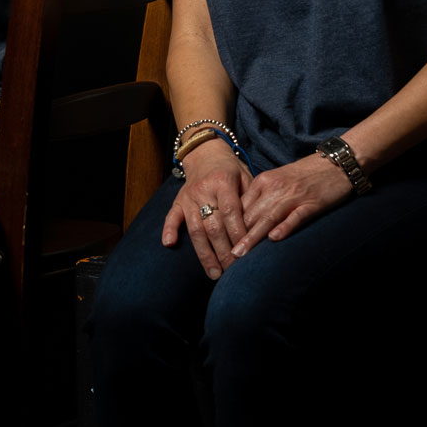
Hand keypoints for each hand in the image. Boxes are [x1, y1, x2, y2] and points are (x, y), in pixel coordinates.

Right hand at [161, 141, 252, 279]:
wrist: (206, 152)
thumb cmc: (231, 170)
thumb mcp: (246, 178)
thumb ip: (250, 201)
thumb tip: (258, 229)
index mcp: (223, 183)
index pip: (231, 213)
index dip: (238, 235)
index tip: (246, 255)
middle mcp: (204, 191)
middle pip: (213, 226)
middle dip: (224, 252)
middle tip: (233, 272)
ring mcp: (188, 197)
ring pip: (195, 229)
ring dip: (204, 254)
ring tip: (214, 273)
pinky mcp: (178, 201)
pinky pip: (171, 217)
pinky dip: (168, 230)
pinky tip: (169, 244)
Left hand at [230, 153, 353, 256]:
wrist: (336, 163)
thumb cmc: (305, 175)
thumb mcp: (277, 181)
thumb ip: (260, 198)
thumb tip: (243, 222)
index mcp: (263, 181)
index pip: (240, 207)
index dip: (228, 228)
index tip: (218, 245)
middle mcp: (274, 187)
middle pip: (250, 215)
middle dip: (236, 237)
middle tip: (224, 258)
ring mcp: (293, 195)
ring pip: (267, 218)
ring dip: (252, 238)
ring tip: (239, 254)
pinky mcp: (312, 203)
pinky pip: (295, 217)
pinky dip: (284, 227)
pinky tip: (275, 239)